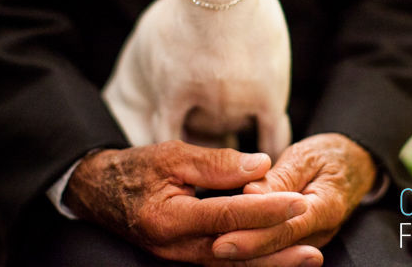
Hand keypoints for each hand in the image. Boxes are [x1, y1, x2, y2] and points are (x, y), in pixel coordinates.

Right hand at [64, 141, 320, 264]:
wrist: (99, 192)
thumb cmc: (136, 169)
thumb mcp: (172, 155)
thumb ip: (216, 163)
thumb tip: (261, 165)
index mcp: (169, 219)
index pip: (228, 216)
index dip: (266, 210)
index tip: (298, 201)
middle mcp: (175, 247)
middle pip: (234, 252)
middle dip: (276, 250)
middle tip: (312, 247)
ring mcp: (179, 258)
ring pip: (231, 264)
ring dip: (270, 264)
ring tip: (306, 259)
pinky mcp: (185, 258)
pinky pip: (222, 263)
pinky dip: (251, 262)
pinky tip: (276, 259)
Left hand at [211, 133, 375, 261]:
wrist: (353, 165)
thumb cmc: (328, 155)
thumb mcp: (305, 157)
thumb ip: (278, 179)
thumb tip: (249, 192)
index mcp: (326, 207)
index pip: (286, 227)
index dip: (254, 236)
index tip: (224, 239)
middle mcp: (320, 232)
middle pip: (278, 246)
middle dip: (244, 249)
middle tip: (212, 247)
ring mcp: (311, 241)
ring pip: (276, 253)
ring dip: (246, 251)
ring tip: (213, 246)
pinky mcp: (299, 242)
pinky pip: (276, 248)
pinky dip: (253, 247)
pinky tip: (229, 243)